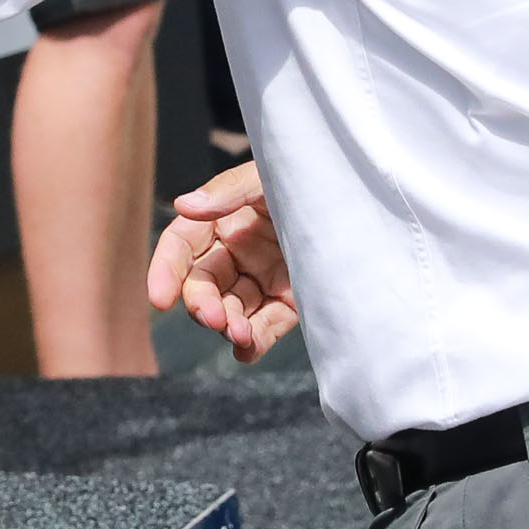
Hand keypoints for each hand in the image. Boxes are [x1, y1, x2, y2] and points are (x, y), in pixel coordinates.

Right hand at [149, 159, 297, 363]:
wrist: (368, 204)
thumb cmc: (313, 180)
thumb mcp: (269, 178)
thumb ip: (228, 192)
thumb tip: (182, 205)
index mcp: (224, 220)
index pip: (182, 247)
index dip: (166, 271)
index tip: (160, 299)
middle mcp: (238, 252)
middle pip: (203, 285)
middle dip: (202, 305)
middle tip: (214, 318)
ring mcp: (263, 279)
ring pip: (230, 311)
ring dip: (228, 326)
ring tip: (239, 333)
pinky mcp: (290, 303)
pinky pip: (264, 327)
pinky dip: (252, 343)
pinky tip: (247, 350)